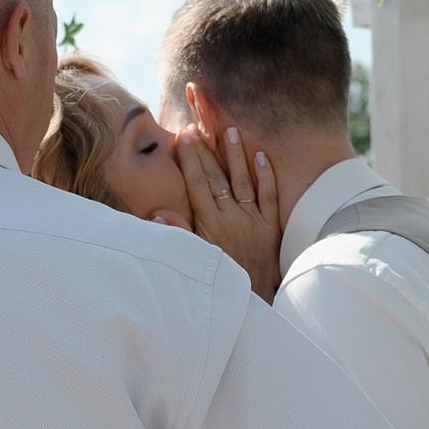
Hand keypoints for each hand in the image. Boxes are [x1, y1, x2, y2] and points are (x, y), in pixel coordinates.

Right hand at [179, 124, 281, 299]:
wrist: (252, 305)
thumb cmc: (218, 281)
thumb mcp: (194, 259)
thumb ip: (178, 235)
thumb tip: (157, 215)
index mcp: (210, 226)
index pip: (197, 184)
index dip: (190, 159)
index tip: (185, 136)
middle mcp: (231, 220)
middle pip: (217, 178)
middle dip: (207, 150)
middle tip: (200, 124)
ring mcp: (253, 222)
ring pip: (243, 182)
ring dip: (236, 155)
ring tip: (231, 130)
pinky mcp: (272, 228)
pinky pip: (270, 197)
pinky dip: (266, 176)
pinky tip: (261, 156)